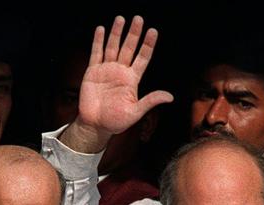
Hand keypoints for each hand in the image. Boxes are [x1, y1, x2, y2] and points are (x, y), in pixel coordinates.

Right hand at [60, 16, 172, 152]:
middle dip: (134, 33)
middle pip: (129, 48)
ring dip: (116, 33)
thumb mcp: (136, 112)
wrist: (96, 125)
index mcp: (132, 80)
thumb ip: (151, 101)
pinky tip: (101, 29)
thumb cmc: (116, 121)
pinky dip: (98, 41)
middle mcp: (120, 72)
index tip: (153, 31)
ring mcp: (106, 70)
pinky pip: (96, 54)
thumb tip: (170, 97)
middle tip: (138, 19)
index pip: (143, 58)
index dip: (148, 45)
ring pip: (113, 47)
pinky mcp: (93, 72)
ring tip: (121, 18)